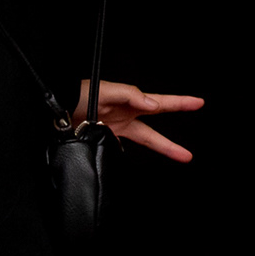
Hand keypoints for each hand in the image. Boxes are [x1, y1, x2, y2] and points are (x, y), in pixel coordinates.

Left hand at [75, 80, 203, 163]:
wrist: (55, 106)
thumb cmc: (79, 93)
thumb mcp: (106, 90)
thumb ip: (131, 95)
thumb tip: (153, 105)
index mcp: (129, 101)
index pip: (159, 103)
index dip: (180, 102)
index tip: (199, 102)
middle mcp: (125, 116)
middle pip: (153, 132)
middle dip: (170, 145)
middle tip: (188, 155)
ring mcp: (114, 129)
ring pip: (140, 143)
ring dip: (155, 152)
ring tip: (170, 163)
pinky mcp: (101, 138)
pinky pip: (117, 149)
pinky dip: (123, 156)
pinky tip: (125, 165)